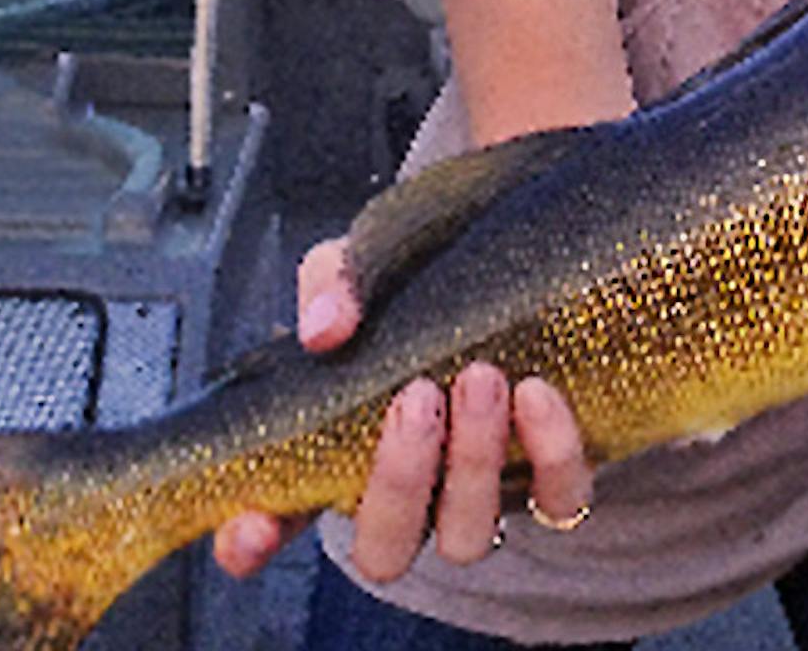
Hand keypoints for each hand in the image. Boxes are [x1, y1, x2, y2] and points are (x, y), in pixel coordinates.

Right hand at [211, 238, 593, 584]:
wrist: (518, 261)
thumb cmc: (419, 280)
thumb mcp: (365, 264)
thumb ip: (335, 283)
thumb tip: (327, 327)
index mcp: (337, 456)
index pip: (278, 521)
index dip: (254, 540)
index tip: (248, 526)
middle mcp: (406, 496)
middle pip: (383, 547)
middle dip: (398, 478)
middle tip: (417, 395)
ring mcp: (477, 500)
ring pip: (465, 535)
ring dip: (473, 463)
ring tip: (480, 377)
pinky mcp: (550, 484)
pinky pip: (559, 499)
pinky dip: (550, 451)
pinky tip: (537, 392)